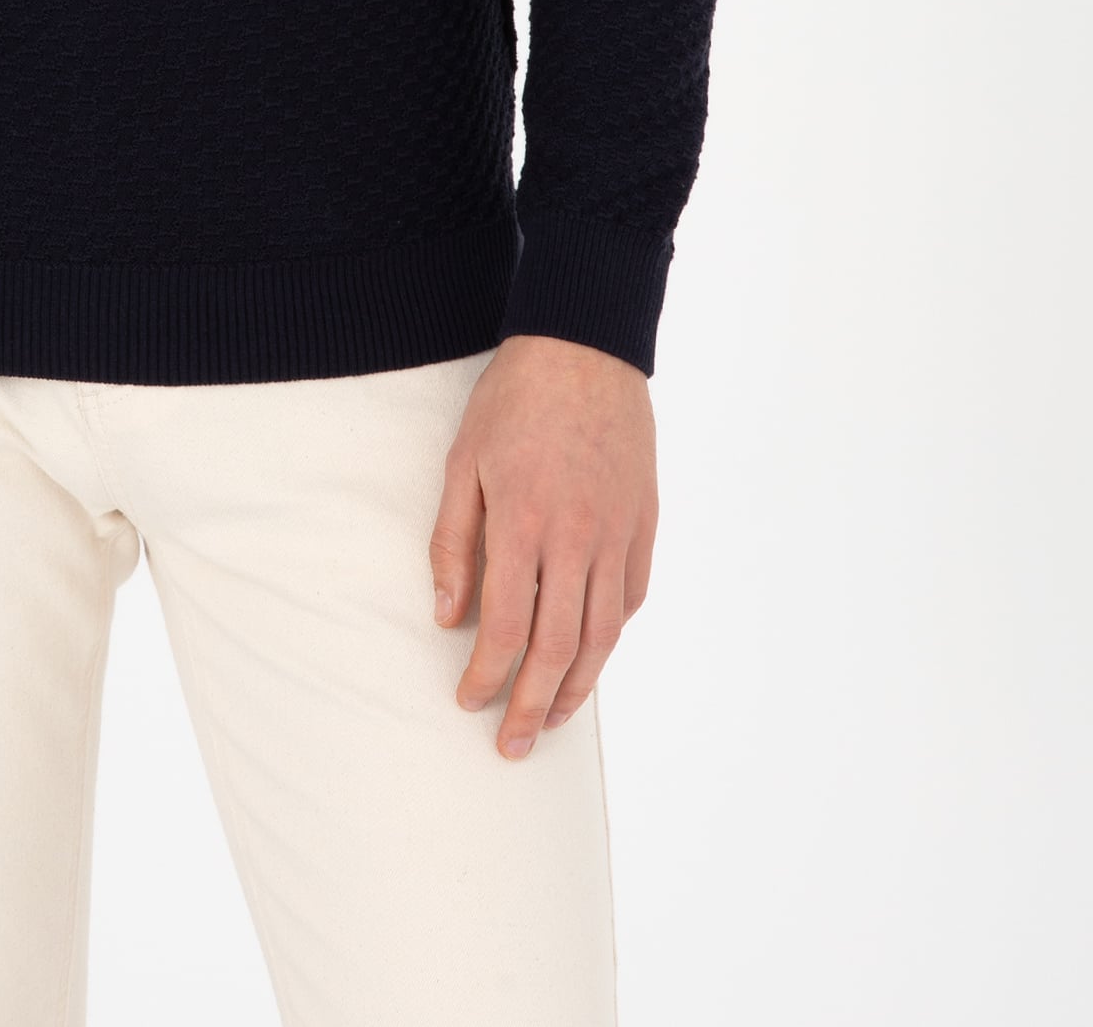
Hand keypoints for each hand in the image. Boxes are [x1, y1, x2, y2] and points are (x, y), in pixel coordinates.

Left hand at [428, 332, 655, 758]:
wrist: (584, 348)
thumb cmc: (513, 402)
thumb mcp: (462, 463)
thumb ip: (453, 544)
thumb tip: (448, 618)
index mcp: (523, 523)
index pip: (506, 628)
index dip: (486, 676)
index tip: (467, 701)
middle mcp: (576, 538)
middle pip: (558, 649)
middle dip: (530, 706)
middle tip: (510, 744)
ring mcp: (617, 533)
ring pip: (602, 635)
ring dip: (576, 687)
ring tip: (551, 718)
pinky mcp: (644, 523)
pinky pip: (630, 597)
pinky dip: (610, 635)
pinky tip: (589, 654)